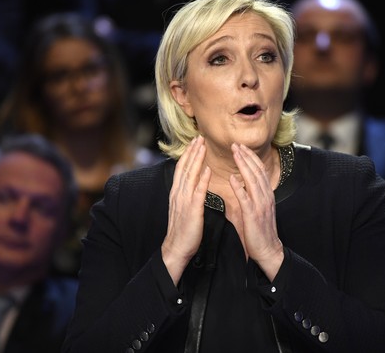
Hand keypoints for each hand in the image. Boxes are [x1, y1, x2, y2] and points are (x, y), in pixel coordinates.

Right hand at [162, 136, 210, 284]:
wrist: (177, 248)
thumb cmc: (183, 230)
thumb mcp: (184, 207)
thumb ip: (188, 193)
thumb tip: (195, 181)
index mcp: (177, 193)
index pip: (182, 169)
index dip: (188, 154)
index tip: (194, 142)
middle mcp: (178, 194)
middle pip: (185, 168)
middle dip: (192, 151)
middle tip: (199, 137)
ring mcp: (184, 201)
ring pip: (190, 176)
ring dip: (196, 159)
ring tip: (202, 146)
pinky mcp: (192, 210)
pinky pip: (197, 192)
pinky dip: (202, 180)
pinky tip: (207, 170)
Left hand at [230, 143, 283, 280]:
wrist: (267, 250)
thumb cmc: (258, 230)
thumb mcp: (254, 208)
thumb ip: (246, 195)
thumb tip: (236, 183)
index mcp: (266, 194)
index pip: (259, 171)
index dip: (251, 157)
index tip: (241, 147)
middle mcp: (265, 197)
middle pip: (256, 171)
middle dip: (246, 156)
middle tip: (236, 144)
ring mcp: (260, 206)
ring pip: (253, 181)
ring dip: (243, 165)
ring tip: (235, 154)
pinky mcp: (253, 216)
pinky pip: (245, 199)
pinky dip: (239, 188)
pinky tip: (232, 178)